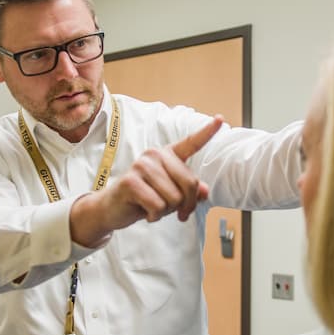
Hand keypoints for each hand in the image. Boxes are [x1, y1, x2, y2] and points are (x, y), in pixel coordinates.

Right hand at [70, 116, 222, 245]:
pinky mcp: (131, 181)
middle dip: (185, 205)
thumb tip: (204, 191)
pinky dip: (154, 216)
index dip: (207, 132)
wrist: (113, 209)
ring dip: (166, 211)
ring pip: (174, 198)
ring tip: (153, 207)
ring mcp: (142, 165)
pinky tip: (144, 211)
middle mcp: (156, 154)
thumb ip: (189, 192)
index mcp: (168, 155)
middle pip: (190, 184)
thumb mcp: (172, 196)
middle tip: (176, 213)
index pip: (191, 143)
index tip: (220, 118)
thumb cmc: (145, 199)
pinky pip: (158, 206)